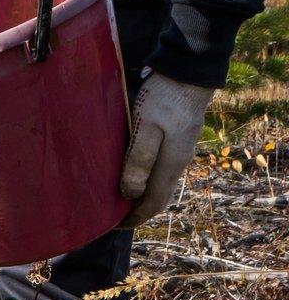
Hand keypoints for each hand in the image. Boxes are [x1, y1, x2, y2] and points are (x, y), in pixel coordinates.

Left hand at [119, 72, 215, 226]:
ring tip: (117, 199)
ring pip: (160, 185)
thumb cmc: (164, 99)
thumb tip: (130, 193)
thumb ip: (138, 160)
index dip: (134, 218)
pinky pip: (161, 171)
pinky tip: (132, 175)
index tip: (112, 226)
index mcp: (171, 165)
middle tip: (112, 217)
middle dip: (137, 211)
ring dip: (141, 197)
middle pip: (158, 198)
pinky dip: (147, 181)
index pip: (153, 203)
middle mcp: (179, 163)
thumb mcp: (146, 128)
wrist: (188, 73)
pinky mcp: (178, 141)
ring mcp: (180, 152)